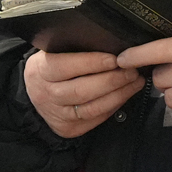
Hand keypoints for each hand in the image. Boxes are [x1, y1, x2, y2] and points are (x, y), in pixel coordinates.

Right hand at [25, 49, 143, 137]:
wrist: (36, 94)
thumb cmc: (51, 68)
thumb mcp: (53, 53)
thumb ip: (74, 49)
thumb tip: (108, 43)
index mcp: (40, 70)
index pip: (65, 66)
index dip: (91, 62)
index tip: (114, 58)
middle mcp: (46, 94)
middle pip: (81, 90)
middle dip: (112, 80)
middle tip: (131, 70)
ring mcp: (57, 114)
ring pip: (92, 107)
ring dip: (119, 94)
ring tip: (135, 81)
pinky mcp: (68, 128)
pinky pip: (96, 118)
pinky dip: (114, 106)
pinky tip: (125, 94)